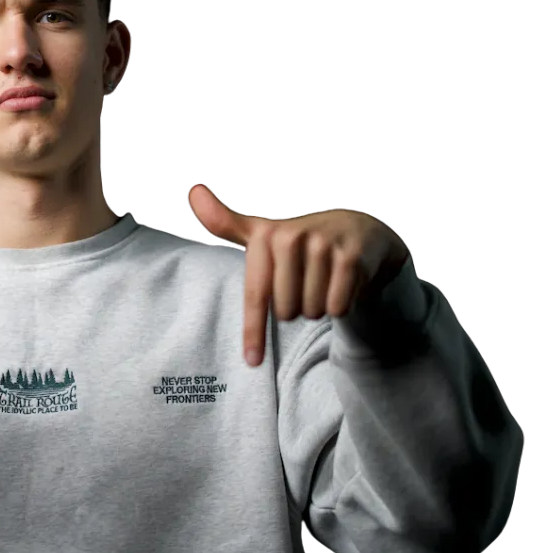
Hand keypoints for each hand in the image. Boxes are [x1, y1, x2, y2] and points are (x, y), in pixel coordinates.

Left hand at [187, 185, 407, 366]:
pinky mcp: (351, 259)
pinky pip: (337, 307)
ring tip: (324, 280)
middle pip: (286, 312)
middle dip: (296, 306)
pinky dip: (341, 305)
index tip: (253, 362)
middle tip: (306, 284)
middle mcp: (292, 237)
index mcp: (266, 235)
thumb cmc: (300, 241)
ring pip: (312, 311)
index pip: (255, 295)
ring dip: (319, 306)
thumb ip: (225, 221)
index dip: (253, 332)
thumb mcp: (263, 232)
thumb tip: (193, 190)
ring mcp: (323, 246)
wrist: (358, 229)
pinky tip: (344, 283)